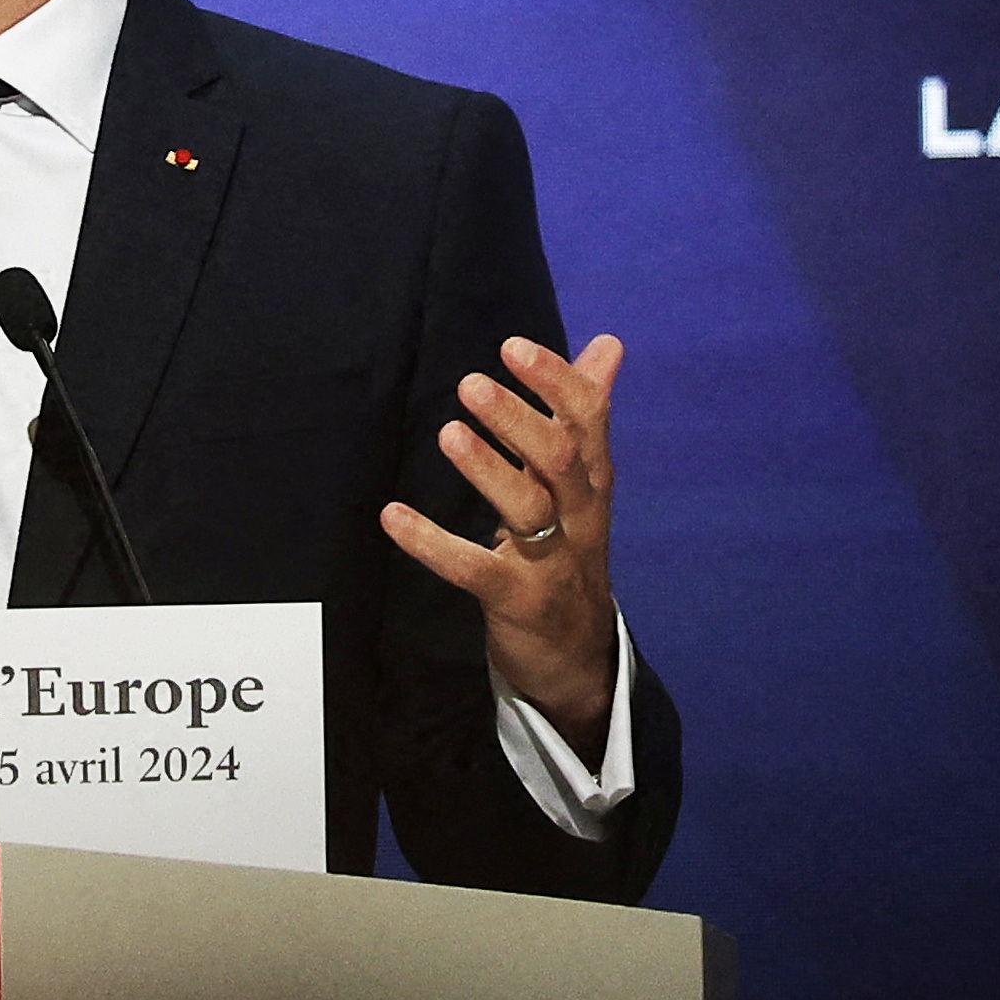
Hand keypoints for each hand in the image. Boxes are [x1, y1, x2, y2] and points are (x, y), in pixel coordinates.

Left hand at [376, 331, 624, 749]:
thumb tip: (607, 344)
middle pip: (562, 460)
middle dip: (520, 420)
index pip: (588, 422)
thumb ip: (585, 414)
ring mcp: (552, 562)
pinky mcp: (517, 601)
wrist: (578, 656)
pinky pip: (474, 569)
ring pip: (528, 509)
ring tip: (449, 433)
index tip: (513, 347)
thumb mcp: (583, 483)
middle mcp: (580, 517)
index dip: (557, 382)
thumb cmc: (572, 551)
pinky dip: (432, 544)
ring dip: (488, 469)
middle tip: (472, 384)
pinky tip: (392, 516)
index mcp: (593, 483)